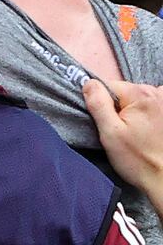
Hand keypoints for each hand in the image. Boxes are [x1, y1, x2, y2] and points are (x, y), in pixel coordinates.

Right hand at [84, 79, 162, 211]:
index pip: (109, 86)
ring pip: (138, 100)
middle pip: (125, 92)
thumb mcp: (110, 133)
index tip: (111, 124)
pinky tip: (149, 133)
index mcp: (142, 94)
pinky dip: (147, 117)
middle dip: (120, 109)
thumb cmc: (139, 160)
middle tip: (125, 133)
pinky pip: (151, 106)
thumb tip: (88, 83)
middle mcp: (159, 93)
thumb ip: (97, 104)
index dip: (103, 105)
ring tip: (138, 135)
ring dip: (135, 114)